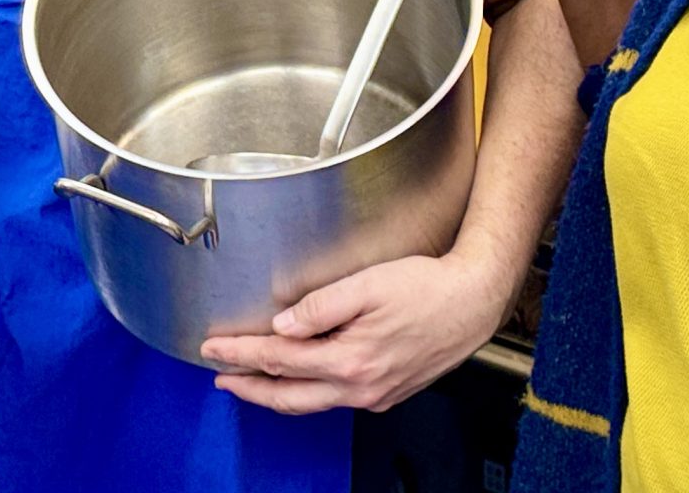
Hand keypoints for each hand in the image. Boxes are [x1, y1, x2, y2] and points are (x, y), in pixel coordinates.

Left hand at [199, 248, 512, 413]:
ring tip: (250, 381)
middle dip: (249, 387)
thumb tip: (281, 326)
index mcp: (351, 359)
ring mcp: (375, 394)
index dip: (241, 353)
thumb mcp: (368, 285)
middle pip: (289, 396)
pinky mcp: (387, 392)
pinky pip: (335, 399)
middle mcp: (361, 386)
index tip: (214, 347)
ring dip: (276, 393)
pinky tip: (300, 378)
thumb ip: (320, 306)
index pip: (280, 360)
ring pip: (312, 403)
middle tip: (221, 376)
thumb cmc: (427, 287)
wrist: (474, 302)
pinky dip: (308, 391)